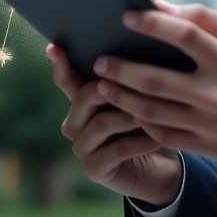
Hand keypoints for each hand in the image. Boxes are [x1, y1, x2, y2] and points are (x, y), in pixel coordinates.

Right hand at [47, 43, 182, 208]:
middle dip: (114, 88)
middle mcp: (75, 123)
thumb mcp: (144, 99)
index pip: (68, 81)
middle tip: (144, 82)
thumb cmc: (153, 124)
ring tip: (160, 111)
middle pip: (86, 96)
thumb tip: (140, 48)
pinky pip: (118, 149)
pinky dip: (142, 141)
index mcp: (83, 102)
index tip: (54, 47)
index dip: (61, 65)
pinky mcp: (93, 169)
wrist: (162, 167)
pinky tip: (160, 138)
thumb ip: (134, 79)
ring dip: (133, 116)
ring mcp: (81, 147)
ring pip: (102, 122)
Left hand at [92, 1, 216, 160]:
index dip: (152, 23)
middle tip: (100, 60)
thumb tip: (162, 8)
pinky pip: (164, 135)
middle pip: (156, 79)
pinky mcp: (210, 147)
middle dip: (121, 68)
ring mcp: (212, 123)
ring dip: (122, 96)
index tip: (126, 15)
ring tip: (103, 85)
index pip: (184, 35)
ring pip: (153, 111)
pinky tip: (129, 110)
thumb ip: (207, 19)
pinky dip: (142, 122)